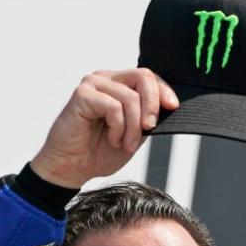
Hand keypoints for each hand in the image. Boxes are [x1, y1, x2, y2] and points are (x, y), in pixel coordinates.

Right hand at [30, 69, 178, 188]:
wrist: (72, 168)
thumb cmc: (98, 152)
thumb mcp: (134, 135)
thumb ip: (147, 119)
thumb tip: (168, 108)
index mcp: (119, 86)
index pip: (148, 77)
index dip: (163, 91)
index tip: (173, 108)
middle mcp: (106, 80)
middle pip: (142, 77)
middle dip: (152, 105)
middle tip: (149, 128)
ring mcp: (93, 85)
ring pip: (130, 97)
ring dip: (133, 127)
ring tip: (125, 144)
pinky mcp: (82, 95)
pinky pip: (113, 107)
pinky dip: (118, 127)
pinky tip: (112, 139)